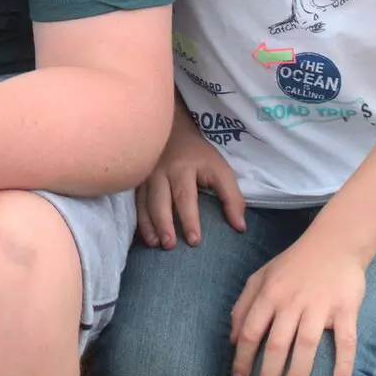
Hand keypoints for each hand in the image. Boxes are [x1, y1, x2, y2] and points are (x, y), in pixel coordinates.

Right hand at [136, 115, 245, 247]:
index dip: (189, 219)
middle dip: (164, 223)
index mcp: (184, 168)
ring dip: (149, 224)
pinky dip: (139, 219)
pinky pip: (136, 201)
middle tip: (170, 245)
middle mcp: (162, 171)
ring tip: (156, 244)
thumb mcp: (221, 170)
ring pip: (144, 202)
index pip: (186, 196)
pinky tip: (145, 235)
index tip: (194, 241)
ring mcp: (147, 175)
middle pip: (160, 200)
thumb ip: (232, 198)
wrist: (173, 131)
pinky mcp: (138, 179)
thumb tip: (239, 227)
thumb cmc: (199, 156)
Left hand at [230, 232, 365, 375]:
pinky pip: (345, 340)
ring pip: (307, 344)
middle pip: (276, 343)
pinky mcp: (346, 309)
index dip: (243, 358)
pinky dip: (344, 363)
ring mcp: (320, 306)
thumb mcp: (261, 276)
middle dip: (268, 374)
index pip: (251, 331)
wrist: (334, 243)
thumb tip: (233, 339)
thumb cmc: (294, 264)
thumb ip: (244, 304)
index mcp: (269, 294)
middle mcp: (292, 301)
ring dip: (299, 372)